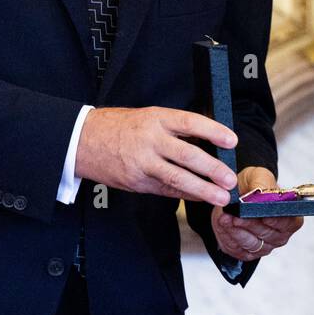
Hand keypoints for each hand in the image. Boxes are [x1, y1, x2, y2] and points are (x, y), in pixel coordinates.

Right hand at [75, 106, 236, 205]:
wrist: (82, 140)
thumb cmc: (120, 126)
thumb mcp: (148, 117)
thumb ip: (174, 129)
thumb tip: (208, 142)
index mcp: (156, 118)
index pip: (190, 122)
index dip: (213, 131)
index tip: (232, 141)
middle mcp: (150, 140)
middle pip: (186, 154)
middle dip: (212, 169)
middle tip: (230, 179)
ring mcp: (142, 163)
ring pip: (176, 178)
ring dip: (202, 189)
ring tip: (220, 197)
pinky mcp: (136, 182)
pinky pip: (165, 190)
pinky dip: (184, 195)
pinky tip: (199, 198)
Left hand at [211, 167, 303, 261]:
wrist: (238, 194)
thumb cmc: (253, 186)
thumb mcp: (258, 175)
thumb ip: (261, 183)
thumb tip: (261, 194)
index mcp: (291, 217)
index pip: (287, 222)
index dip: (274, 219)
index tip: (261, 214)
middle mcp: (280, 235)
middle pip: (266, 234)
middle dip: (249, 224)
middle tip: (236, 215)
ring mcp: (264, 247)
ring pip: (251, 244)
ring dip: (236, 231)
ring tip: (225, 218)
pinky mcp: (247, 253)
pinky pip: (237, 249)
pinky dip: (227, 237)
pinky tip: (222, 225)